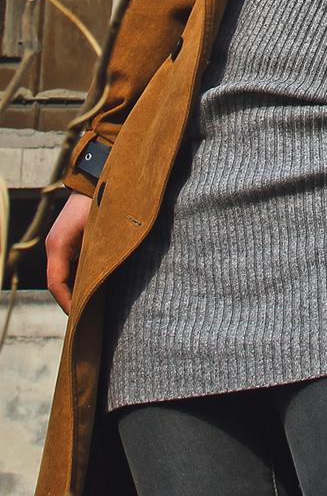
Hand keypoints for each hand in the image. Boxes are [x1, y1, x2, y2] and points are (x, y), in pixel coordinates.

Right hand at [45, 192, 92, 313]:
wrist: (96, 178)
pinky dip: (78, 277)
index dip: (67, 302)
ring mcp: (59, 242)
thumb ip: (99, 255)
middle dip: (71, 299)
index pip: (56, 283)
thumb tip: (102, 282)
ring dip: (75, 288)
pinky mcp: (67, 239)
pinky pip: (69, 265)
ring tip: (93, 305)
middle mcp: (54, 246)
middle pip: (58, 282)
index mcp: (58, 245)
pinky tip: (94, 285)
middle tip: (88, 317)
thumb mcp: (101, 230)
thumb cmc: (102, 202)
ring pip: (63, 274)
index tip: (80, 316)